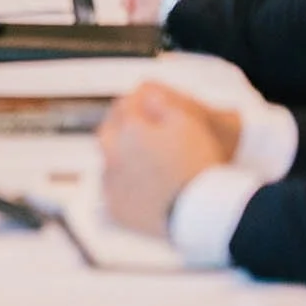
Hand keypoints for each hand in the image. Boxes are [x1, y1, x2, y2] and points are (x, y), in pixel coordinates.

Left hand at [96, 82, 235, 236]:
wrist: (198, 211)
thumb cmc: (196, 165)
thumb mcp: (188, 123)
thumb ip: (162, 104)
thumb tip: (146, 93)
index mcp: (129, 130)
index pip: (123, 108)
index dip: (135, 104)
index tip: (143, 107)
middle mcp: (112, 154)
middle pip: (108, 133)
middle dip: (120, 128)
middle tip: (138, 133)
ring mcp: (111, 183)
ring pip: (107, 163)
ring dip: (119, 158)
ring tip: (142, 163)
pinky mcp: (115, 209)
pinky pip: (112, 193)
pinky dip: (122, 187)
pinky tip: (139, 187)